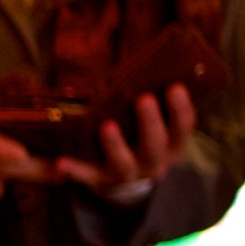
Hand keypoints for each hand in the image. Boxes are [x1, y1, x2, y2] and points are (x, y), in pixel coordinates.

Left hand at [54, 85, 197, 189]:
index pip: (183, 126)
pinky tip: (61, 162)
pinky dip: (75, 170)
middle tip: (143, 99)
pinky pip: (87, 175)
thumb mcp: (156, 123)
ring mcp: (128, 173)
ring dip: (115, 144)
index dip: (180, 108)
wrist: (129, 182)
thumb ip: (153, 101)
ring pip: (123, 162)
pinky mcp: (101, 180)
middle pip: (155, 144)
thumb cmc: (141, 137)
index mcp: (172, 144)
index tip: (175, 86)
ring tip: (106, 126)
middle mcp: (154, 161)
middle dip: (150, 122)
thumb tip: (148, 63)